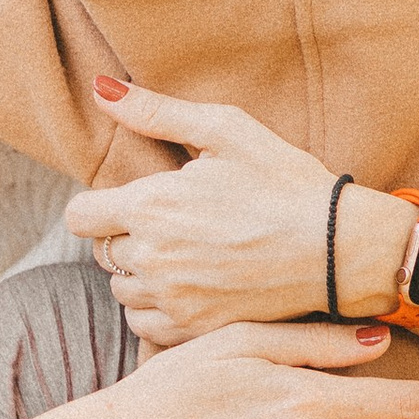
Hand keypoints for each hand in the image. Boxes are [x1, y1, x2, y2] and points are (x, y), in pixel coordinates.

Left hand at [67, 81, 416, 343]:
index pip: (79, 215)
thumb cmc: (285, 181)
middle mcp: (152, 256)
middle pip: (102, 252)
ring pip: (121, 291)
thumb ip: (156, 112)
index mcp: (151, 204)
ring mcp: (172, 298)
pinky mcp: (193, 329)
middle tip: (175, 227)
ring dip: (141, 276)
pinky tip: (189, 289)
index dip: (99, 206)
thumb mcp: (225, 130)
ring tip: (185, 258)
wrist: (339, 248)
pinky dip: (157, 309)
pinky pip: (144, 325)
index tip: (131, 204)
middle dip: (129, 237)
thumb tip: (100, 89)